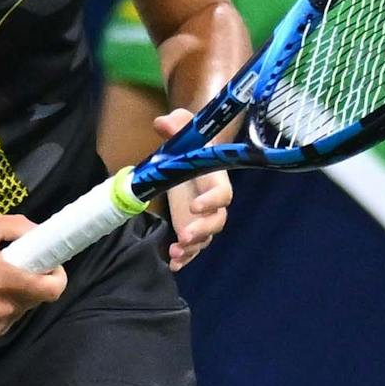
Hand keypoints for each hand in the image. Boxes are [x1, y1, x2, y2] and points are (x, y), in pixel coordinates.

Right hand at [0, 212, 63, 343]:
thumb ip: (19, 227)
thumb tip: (39, 235)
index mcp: (11, 283)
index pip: (55, 289)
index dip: (56, 276)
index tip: (47, 266)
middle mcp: (6, 310)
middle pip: (34, 300)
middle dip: (28, 284)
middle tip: (7, 269)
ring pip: (15, 312)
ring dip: (9, 299)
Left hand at [149, 108, 231, 268]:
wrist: (190, 154)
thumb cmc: (190, 142)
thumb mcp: (183, 127)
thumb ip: (176, 124)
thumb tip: (162, 123)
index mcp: (214, 179)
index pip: (222, 194)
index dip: (212, 201)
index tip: (195, 206)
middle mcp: (212, 201)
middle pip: (217, 221)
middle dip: (202, 230)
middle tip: (184, 236)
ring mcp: (202, 217)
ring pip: (205, 238)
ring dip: (192, 248)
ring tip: (175, 252)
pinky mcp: (190, 225)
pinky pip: (193, 246)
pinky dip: (185, 257)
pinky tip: (172, 263)